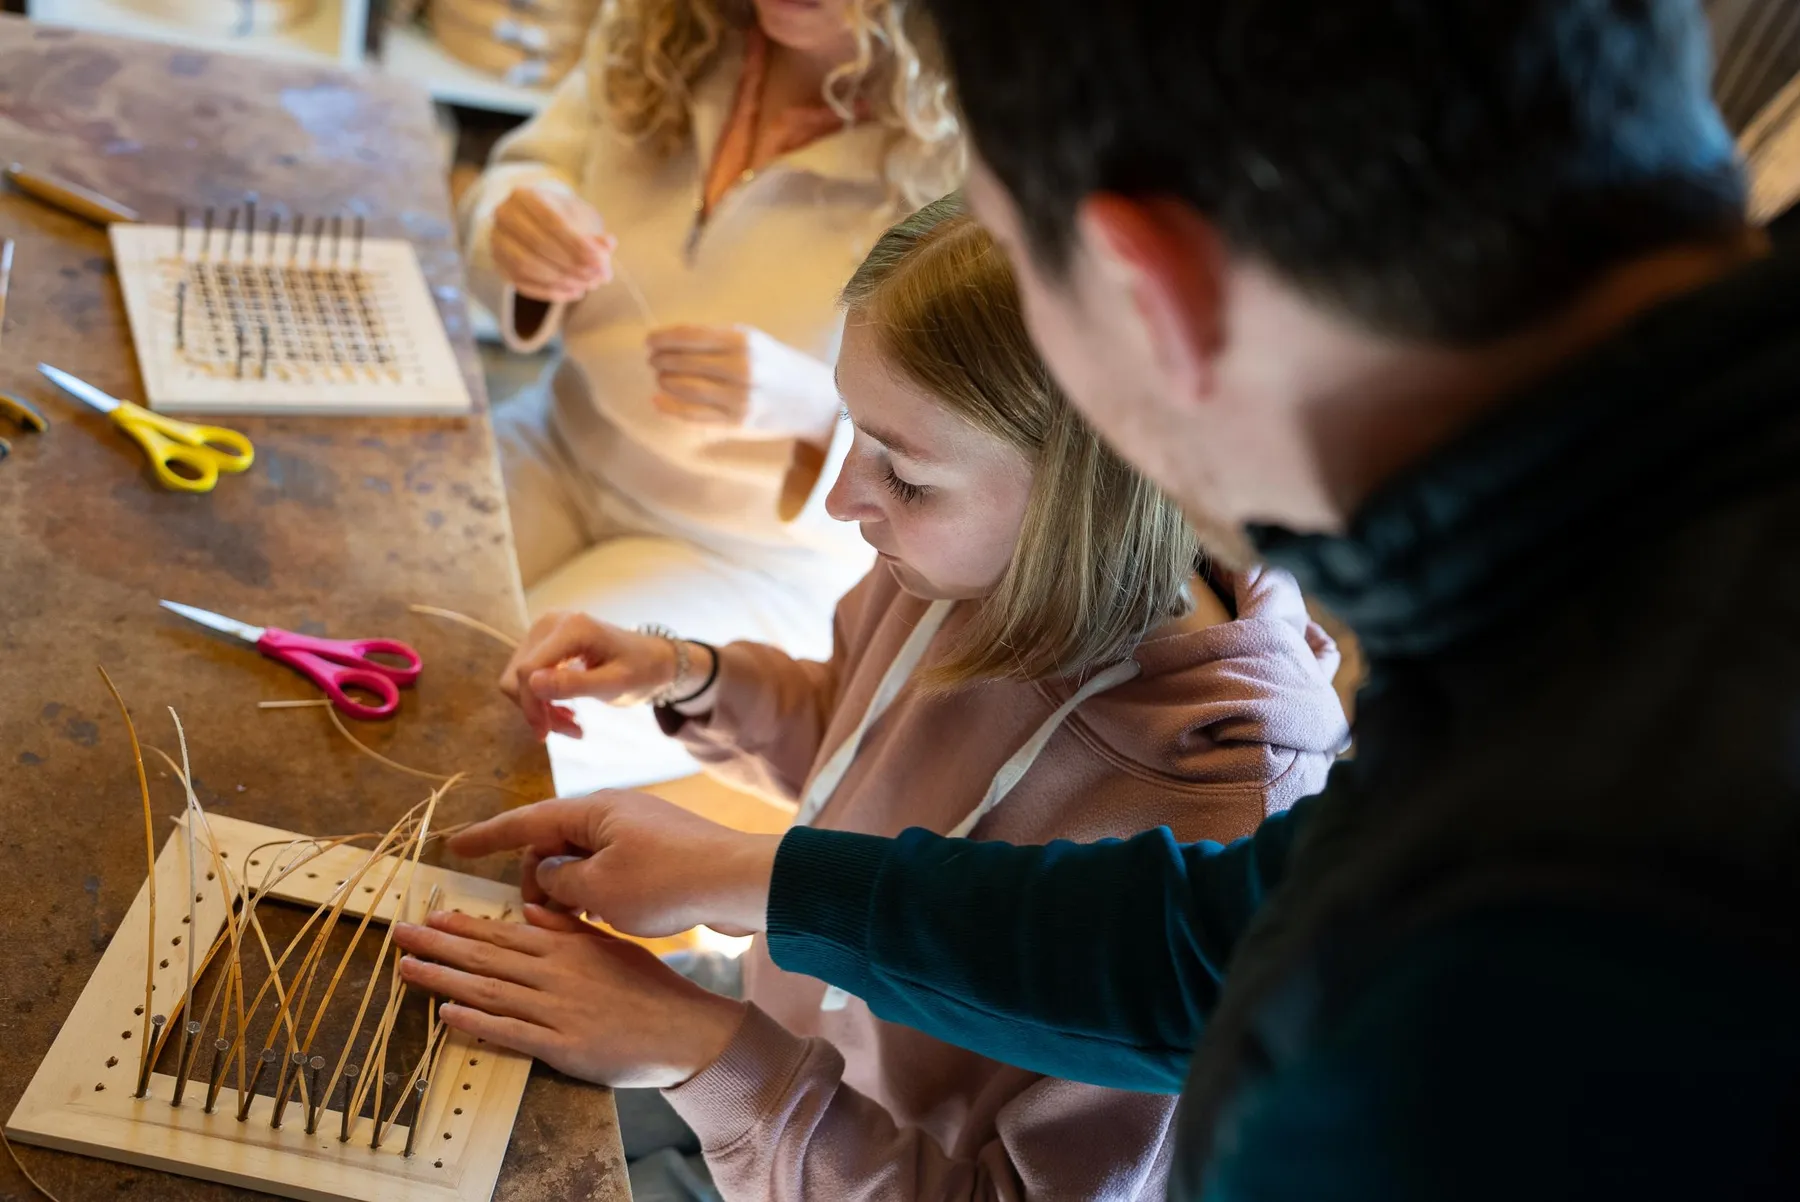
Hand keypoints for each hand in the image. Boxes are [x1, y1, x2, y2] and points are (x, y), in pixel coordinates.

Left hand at [395, 905, 745, 1087]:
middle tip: (399, 934)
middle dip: (439, 944)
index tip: (430, 916)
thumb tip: (528, 910)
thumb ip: (568, 929)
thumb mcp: (612, 945)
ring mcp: (557, 1010)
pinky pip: (510, 1032)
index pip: (505, 932)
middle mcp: (556, 974)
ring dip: (444, 979)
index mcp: (568, 947)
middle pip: (486, 958)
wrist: (684, 1031)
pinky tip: (446, 1015)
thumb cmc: (651, 988)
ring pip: (489, 991)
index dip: (463, 926)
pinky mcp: (561, 1046)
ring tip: (408, 968)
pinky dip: (476, 1023)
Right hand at [446, 792, 778, 937]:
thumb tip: (550, 874)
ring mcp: (637, 831)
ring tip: (571, 922)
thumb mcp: (599, 889)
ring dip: (568, 889)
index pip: (525, 821)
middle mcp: (612, 813)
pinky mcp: (659, 852)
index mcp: (592, 811)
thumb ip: (560, 881)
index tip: (455, 846)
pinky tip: (600, 919)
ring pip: (582, 859)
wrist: (738, 881)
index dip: (487, 837)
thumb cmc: (668, 881)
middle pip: (553, 842)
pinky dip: (595, 891)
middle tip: (537, 916)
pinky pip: (610, 868)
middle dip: (537, 878)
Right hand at [491, 183, 614, 302]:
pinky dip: (552, 292)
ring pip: (528, 266)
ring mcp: (498, 242)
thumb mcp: (579, 216)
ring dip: (563, 280)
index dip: (578, 244)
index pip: (552, 222)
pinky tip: (574, 292)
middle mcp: (505, 216)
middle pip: (539, 245)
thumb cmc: (560, 215)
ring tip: (589, 285)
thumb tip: (609, 245)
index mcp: (525, 196)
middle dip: (573, 265)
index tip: (601, 260)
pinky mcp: (499, 265)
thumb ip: (593, 232)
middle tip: (599, 277)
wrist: (532, 220)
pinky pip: (523, 284)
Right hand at [499, 611, 687, 739]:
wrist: (652, 658)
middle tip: (571, 730)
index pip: (528, 671)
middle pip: (520, 675)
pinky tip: (565, 710)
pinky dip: (542, 698)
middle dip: (537, 709)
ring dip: (540, 707)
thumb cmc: (641, 670)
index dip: (531, 706)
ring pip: (520, 678)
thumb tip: (531, 683)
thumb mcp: (615, 684)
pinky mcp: (543, 641)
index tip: (546, 734)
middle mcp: (550, 622)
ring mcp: (544, 629)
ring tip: (571, 723)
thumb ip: (575, 684)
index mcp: (571, 628)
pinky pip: (528, 675)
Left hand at [646, 325, 839, 444]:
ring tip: (660, 377)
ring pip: (683, 388)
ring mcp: (739, 399)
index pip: (689, 336)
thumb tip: (668, 341)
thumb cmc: (779, 365)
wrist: (815, 400)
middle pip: (681, 362)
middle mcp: (741, 369)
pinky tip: (658, 401)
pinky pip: (693, 415)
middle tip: (653, 360)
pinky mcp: (737, 423)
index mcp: (744, 341)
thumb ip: (716, 339)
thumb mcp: (754, 340)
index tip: (649, 341)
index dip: (662, 338)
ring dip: (664, 382)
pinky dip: (669, 407)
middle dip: (660, 360)